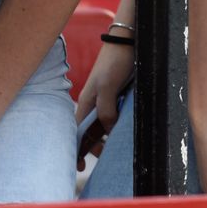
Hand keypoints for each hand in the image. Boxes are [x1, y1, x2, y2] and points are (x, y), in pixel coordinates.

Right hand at [74, 39, 133, 165]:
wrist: (128, 39)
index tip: (80, 167)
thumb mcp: (108, 87)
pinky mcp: (117, 95)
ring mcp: (105, 99)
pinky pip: (114, 116)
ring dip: (108, 137)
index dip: (78, 150)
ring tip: (116, 148)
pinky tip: (124, 131)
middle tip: (107, 158)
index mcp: (86, 103)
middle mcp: (93, 102)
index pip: (78, 133)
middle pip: (90, 132)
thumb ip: (105, 110)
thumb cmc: (115, 61)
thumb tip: (108, 130)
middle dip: (95, 146)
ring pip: (103, 125)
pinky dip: (117, 126)